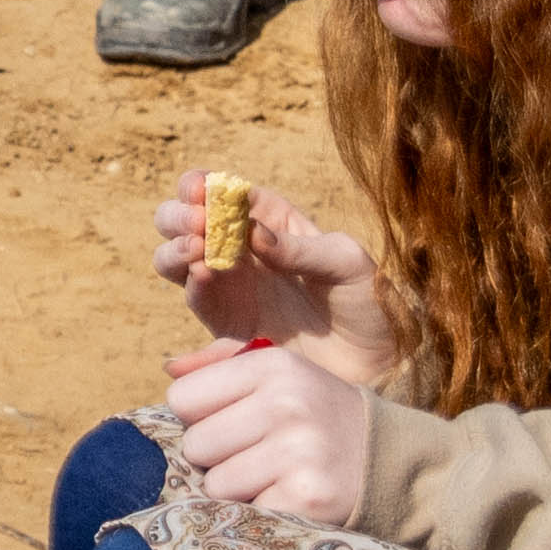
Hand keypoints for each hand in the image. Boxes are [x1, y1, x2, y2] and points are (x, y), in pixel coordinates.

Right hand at [145, 176, 407, 388]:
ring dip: (174, 248)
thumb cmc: (369, 304)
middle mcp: (242, 250)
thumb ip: (299, 247)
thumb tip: (251, 232)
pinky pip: (195, 298)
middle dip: (178, 215)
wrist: (376, 364)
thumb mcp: (346, 263)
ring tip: (197, 250)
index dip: (201, 184)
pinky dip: (191, 284)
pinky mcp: (226, 325)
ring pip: (174, 258)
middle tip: (197, 224)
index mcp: (272, 220)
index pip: (223, 191)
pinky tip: (206, 275)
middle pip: (184, 220)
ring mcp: (230, 287)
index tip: (200, 190)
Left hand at [156, 335, 379, 524]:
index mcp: (272, 365)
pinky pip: (246, 514)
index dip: (199, 418)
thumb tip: (168, 370)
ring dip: (238, 490)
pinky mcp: (307, 498)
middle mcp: (286, 404)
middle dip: (217, 457)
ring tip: (273, 476)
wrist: (392, 460)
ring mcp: (298, 452)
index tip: (231, 422)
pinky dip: (262, 512)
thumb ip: (219, 363)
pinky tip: (290, 496)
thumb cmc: (318, 413)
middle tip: (256, 454)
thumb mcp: (280, 372)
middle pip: (195, 445)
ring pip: (215, 485)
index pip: (182, 399)